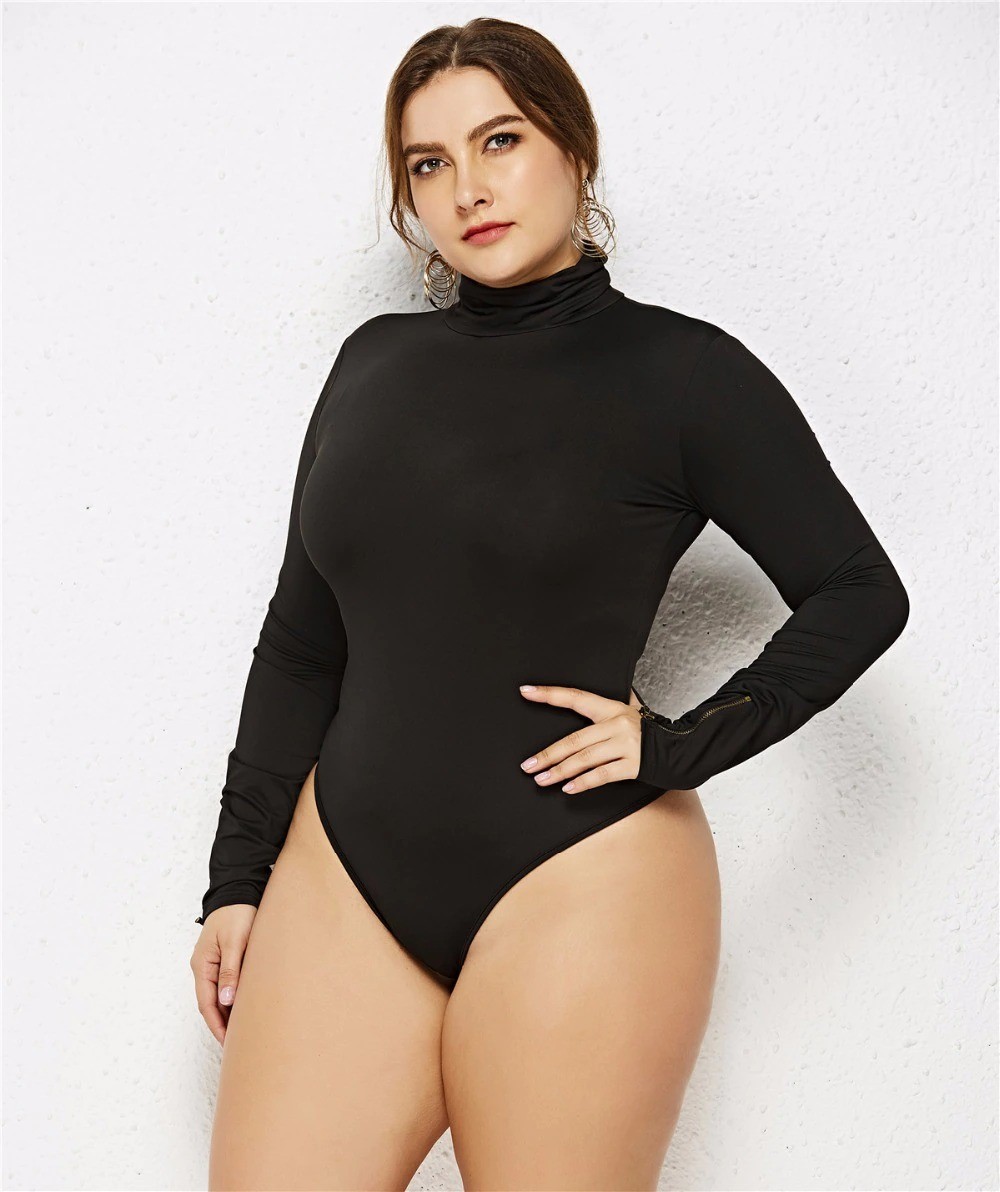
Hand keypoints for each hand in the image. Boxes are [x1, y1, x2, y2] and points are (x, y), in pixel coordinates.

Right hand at [190, 904, 256, 1044]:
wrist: (240, 890)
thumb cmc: (237, 913)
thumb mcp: (235, 941)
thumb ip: (230, 970)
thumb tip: (226, 1000)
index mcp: (202, 965)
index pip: (206, 1004)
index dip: (216, 1024)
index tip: (228, 1042)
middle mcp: (204, 967)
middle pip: (210, 1003)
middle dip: (221, 1024)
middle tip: (238, 1044)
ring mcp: (212, 964)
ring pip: (218, 995)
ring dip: (227, 1012)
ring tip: (243, 1031)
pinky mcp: (224, 959)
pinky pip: (225, 985)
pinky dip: (232, 998)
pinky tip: (244, 1007)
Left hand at [518, 683, 644, 793]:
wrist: (682, 750)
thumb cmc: (653, 731)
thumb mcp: (635, 710)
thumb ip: (618, 701)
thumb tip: (607, 685)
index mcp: (612, 708)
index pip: (576, 697)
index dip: (550, 694)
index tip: (527, 692)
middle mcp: (617, 724)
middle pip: (574, 740)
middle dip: (548, 754)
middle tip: (528, 765)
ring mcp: (626, 745)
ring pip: (584, 759)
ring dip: (559, 771)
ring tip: (541, 779)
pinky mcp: (633, 765)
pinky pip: (602, 775)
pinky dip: (583, 783)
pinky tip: (568, 788)